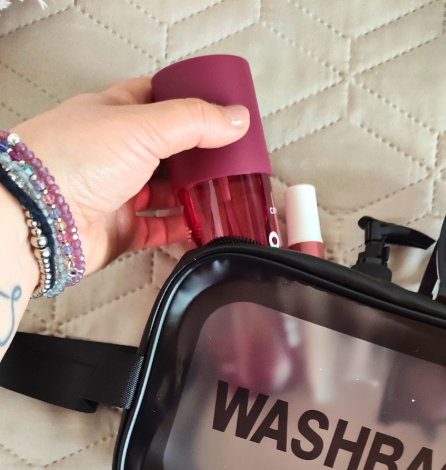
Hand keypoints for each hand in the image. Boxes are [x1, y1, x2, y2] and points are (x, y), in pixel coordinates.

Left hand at [13, 76, 249, 274]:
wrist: (42, 218)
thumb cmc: (77, 159)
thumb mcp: (142, 126)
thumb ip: (194, 122)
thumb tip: (237, 119)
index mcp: (113, 113)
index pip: (156, 98)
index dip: (188, 102)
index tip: (221, 111)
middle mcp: (114, 151)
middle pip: (166, 150)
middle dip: (198, 155)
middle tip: (231, 159)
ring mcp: (117, 191)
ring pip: (164, 192)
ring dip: (193, 194)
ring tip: (224, 195)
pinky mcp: (120, 229)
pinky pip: (158, 229)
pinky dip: (180, 229)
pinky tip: (203, 226)